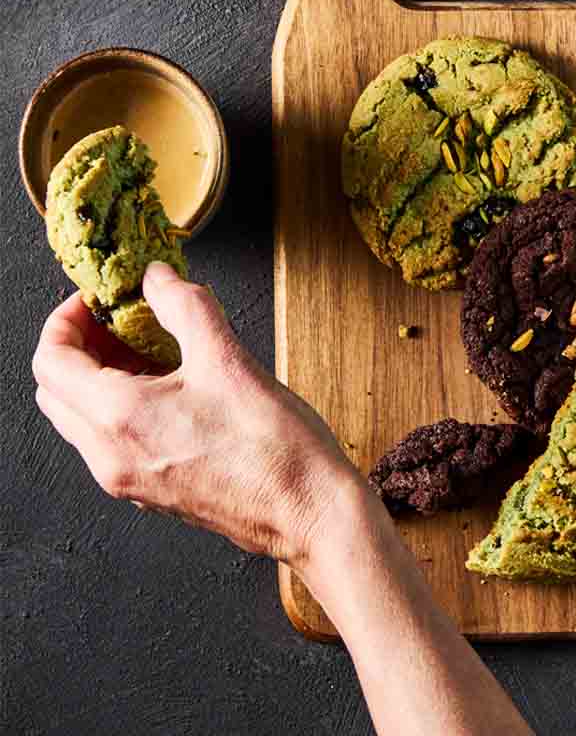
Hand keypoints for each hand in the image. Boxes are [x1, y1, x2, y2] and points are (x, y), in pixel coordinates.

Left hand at [32, 262, 356, 565]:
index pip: (50, 361)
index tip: (98, 300)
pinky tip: (171, 387)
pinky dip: (122, 407)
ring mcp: (128, 481)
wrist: (308, 512)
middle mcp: (110, 457)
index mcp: (119, 419)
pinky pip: (111, 443)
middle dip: (79, 347)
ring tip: (150, 349)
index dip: (66, 319)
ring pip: (81, 420)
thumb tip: (158, 278)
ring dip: (100, 377)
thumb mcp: (228, 359)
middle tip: (120, 320)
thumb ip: (184, 307)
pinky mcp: (152, 491)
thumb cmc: (275, 448)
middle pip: (55, 392)